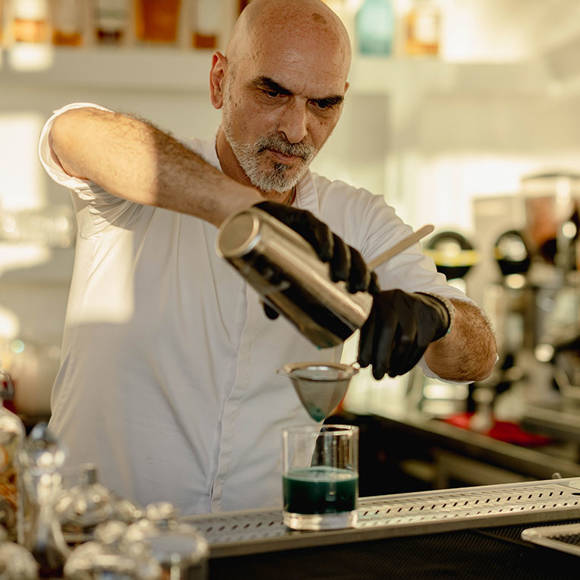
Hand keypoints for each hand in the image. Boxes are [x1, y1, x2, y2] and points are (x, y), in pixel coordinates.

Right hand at [254, 201, 377, 318]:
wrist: (249, 220)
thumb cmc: (270, 249)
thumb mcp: (274, 276)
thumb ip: (275, 294)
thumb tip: (272, 317)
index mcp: (328, 254)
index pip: (354, 264)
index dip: (367, 275)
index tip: (374, 292)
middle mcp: (325, 241)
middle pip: (351, 255)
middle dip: (359, 272)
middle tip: (358, 289)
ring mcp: (315, 230)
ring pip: (339, 243)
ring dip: (344, 259)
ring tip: (341, 277)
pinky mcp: (302, 218)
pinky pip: (319, 229)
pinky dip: (324, 240)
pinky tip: (326, 254)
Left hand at [358, 290, 450, 378]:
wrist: (425, 309)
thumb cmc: (394, 320)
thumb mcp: (380, 320)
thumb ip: (371, 336)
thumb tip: (362, 363)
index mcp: (378, 300)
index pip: (370, 323)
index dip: (366, 346)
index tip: (363, 364)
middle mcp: (395, 300)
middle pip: (388, 330)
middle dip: (381, 356)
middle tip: (377, 376)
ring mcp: (414, 308)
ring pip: (406, 340)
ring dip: (397, 361)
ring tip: (390, 374)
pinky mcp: (429, 320)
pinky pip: (419, 345)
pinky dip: (409, 361)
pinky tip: (401, 370)